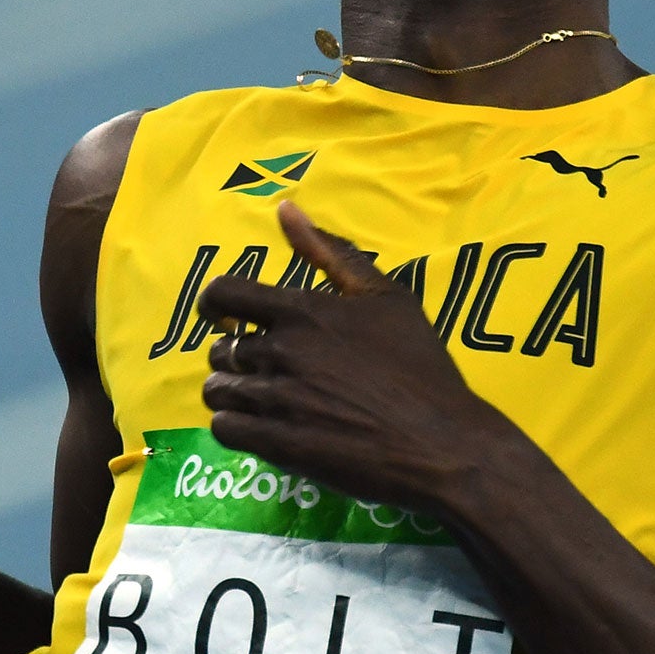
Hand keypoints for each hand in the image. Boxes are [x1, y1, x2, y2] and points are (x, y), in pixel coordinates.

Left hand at [200, 202, 508, 513]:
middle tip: (267, 368)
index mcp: (303, 311)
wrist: (439, 441)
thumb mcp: (388, 297)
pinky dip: (235, 426)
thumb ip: (332, 252)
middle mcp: (281, 351)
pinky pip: (225, 429)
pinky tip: (263, 426)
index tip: (226, 317)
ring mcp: (276, 400)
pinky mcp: (276, 446)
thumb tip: (285, 208)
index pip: (224, 292)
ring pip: (218, 390)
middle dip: (235, 356)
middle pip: (220, 348)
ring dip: (234, 393)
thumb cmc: (419, 366)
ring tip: (265, 400)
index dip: (214, 304)